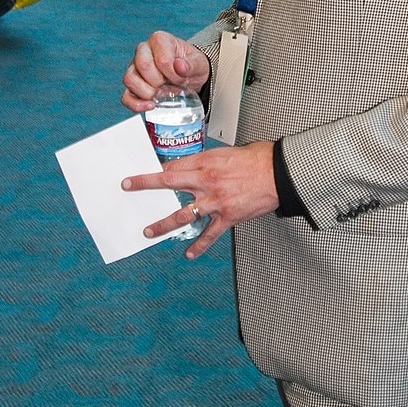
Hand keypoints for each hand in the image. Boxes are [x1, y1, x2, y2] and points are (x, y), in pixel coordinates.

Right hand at [121, 30, 209, 112]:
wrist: (190, 77)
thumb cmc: (192, 65)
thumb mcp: (199, 64)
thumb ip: (192, 64)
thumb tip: (179, 66)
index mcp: (160, 40)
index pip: (161, 59)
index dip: (173, 73)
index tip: (182, 76)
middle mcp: (143, 50)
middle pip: (142, 65)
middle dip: (160, 81)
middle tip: (171, 83)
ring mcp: (135, 67)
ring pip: (130, 79)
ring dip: (148, 92)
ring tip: (161, 93)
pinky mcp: (132, 85)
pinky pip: (126, 96)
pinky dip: (137, 104)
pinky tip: (150, 106)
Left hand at [121, 141, 278, 258]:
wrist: (278, 173)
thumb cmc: (256, 158)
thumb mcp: (227, 152)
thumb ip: (206, 161)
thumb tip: (190, 167)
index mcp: (207, 163)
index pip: (175, 165)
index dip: (157, 169)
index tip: (145, 172)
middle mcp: (207, 181)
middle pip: (170, 183)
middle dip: (146, 184)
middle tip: (129, 186)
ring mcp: (216, 201)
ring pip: (183, 214)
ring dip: (163, 224)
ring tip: (148, 231)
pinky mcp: (228, 217)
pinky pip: (209, 234)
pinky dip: (198, 246)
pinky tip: (189, 254)